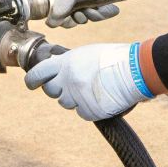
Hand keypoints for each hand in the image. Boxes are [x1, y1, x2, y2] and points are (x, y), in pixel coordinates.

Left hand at [25, 42, 154, 120]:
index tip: (31, 84)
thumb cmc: (115, 58)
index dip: (32, 80)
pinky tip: (101, 97)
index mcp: (66, 63)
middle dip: (59, 89)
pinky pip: (82, 113)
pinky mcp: (90, 111)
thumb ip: (69, 63)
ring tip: (94, 87)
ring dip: (76, 98)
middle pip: (51, 91)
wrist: (136, 70)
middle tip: (75, 84)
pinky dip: (89, 108)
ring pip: (67, 103)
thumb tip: (57, 72)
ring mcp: (78, 97)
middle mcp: (68, 80)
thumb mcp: (87, 53)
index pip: (38, 73)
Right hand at [47, 0, 150, 27]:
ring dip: (90, 17)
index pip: (51, 9)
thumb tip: (53, 22)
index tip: (67, 17)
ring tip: (95, 9)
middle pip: (66, 18)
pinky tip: (110, 8)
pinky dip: (102, 14)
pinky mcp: (97, 4)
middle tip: (82, 14)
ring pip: (82, 18)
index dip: (58, 17)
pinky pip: (97, 16)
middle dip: (74, 19)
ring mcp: (84, 0)